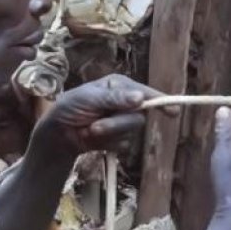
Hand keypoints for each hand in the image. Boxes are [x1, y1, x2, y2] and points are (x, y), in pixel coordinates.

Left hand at [34, 74, 162, 154]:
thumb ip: (114, 99)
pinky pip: (123, 142)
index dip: (160, 101)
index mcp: (119, 86)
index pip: (144, 92)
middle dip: (118, 123)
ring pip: (131, 130)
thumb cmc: (69, 108)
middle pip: (139, 114)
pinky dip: (107, 142)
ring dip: (110, 132)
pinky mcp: (119, 137)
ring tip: (91, 130)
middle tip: (97, 126)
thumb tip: (140, 99)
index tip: (173, 111)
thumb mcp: (88, 98)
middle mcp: (125, 102)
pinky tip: (93, 138)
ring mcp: (122, 120)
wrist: (57, 134)